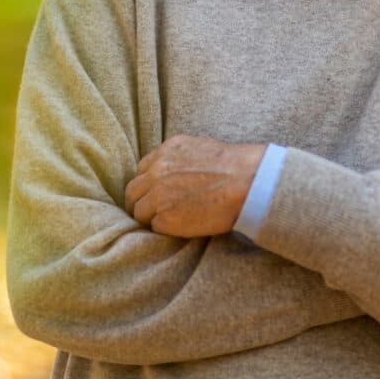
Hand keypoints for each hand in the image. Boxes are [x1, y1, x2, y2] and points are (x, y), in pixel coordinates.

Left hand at [124, 135, 265, 236]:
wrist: (246, 182)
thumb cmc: (234, 166)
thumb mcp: (200, 149)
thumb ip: (178, 160)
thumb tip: (173, 172)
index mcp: (166, 152)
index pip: (142, 170)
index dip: (149, 184)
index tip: (157, 192)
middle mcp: (157, 171)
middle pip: (132, 192)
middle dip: (142, 201)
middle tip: (156, 211)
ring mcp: (158, 196)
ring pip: (139, 212)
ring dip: (151, 217)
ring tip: (171, 221)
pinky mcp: (164, 219)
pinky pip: (154, 227)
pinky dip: (165, 229)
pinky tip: (182, 227)